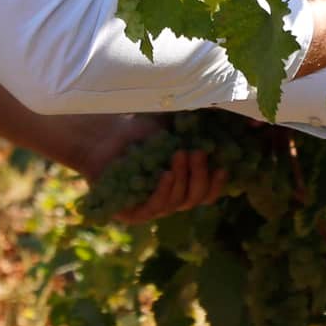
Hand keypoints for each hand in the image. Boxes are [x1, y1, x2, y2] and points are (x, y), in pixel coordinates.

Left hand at [78, 115, 227, 223]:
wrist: (102, 134)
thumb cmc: (137, 128)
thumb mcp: (171, 124)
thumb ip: (194, 124)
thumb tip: (222, 112)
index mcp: (182, 183)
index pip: (205, 193)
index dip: (216, 184)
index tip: (223, 166)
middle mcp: (168, 198)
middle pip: (194, 198)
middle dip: (200, 175)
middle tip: (198, 152)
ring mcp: (149, 208)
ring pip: (176, 202)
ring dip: (182, 178)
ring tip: (180, 153)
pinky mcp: (129, 213)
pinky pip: (153, 208)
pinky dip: (163, 191)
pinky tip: (166, 174)